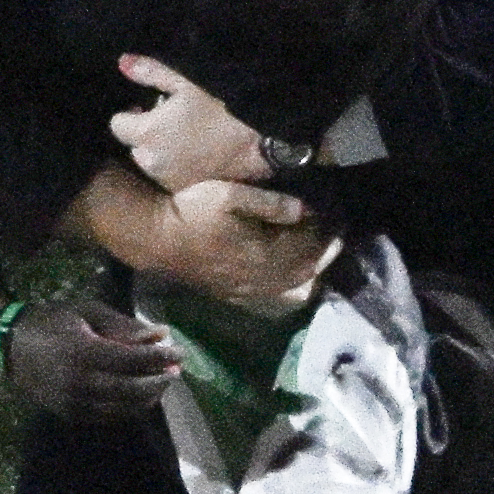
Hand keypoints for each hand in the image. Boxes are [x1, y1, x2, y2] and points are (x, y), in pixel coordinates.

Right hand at [1, 295, 179, 419]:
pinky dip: (130, 407)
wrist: (10, 347)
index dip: (161, 358)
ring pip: (124, 408)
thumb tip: (160, 336)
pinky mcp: (71, 415)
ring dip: (149, 397)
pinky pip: (110, 416)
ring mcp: (74, 402)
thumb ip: (124, 325)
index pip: (133, 360)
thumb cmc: (52, 322)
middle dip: (160, 381)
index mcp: (83, 351)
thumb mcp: (87, 311)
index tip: (181, 352)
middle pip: (133, 389)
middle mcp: (79, 382)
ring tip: (161, 382)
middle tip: (175, 370)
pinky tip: (141, 394)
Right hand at [73, 161, 335, 310]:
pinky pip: (274, 298)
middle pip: (306, 271)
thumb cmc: (191, 211)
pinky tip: (293, 275)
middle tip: (336, 233)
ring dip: (311, 271)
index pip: (307, 247)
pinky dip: (292, 287)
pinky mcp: (234, 295)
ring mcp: (247, 290)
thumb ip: (269, 203)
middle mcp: (260, 279)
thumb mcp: (228, 195)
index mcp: (263, 255)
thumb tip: (304, 209)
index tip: (337, 216)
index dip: (326, 231)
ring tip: (319, 253)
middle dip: (324, 251)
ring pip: (293, 288)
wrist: (155, 239)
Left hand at [111, 52, 273, 189]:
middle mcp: (148, 159)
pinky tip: (194, 155)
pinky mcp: (179, 190)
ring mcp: (164, 178)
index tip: (149, 108)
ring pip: (149, 161)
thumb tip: (122, 62)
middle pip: (132, 144)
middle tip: (172, 122)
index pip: (117, 124)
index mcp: (145, 132)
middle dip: (145, 133)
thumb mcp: (187, 85)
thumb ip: (151, 73)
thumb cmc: (221, 110)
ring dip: (158, 150)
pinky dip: (173, 166)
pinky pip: (166, 175)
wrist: (255, 148)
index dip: (131, 115)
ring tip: (185, 138)